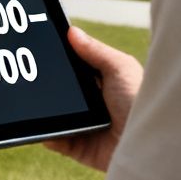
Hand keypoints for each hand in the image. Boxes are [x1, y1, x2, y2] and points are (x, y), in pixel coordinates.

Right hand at [44, 26, 141, 172]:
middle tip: (32, 79)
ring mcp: (84, 126)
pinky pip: (55, 140)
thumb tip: (72, 31)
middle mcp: (93, 104)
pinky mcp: (79, 147)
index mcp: (104, 83)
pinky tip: (43, 127)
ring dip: (45, 112)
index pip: (76, 69)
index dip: (60, 61)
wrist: (148, 142)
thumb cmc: (140, 100)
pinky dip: (47, 135)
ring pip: (55, 117)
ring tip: (33, 103)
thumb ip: (95, 51)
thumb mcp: (120, 68)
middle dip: (49, 88)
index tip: (42, 51)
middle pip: (62, 93)